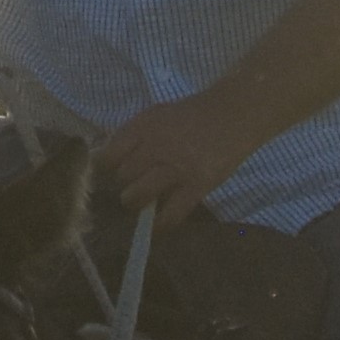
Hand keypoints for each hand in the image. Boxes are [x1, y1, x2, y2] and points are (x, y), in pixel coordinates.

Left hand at [96, 93, 254, 222]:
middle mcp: (154, 148)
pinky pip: (171, 214)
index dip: (106, 167)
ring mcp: (175, 168)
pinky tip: (159, 225)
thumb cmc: (193, 115)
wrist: (233, 114)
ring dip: (136, 202)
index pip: (108, 156)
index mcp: (142, 128)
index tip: (111, 170)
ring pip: (138, 196)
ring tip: (144, 201)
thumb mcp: (157, 115)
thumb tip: (108, 156)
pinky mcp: (196, 186)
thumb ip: (134, 135)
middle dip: (126, 183)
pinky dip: (162, 224)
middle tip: (136, 183)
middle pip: (123, 177)